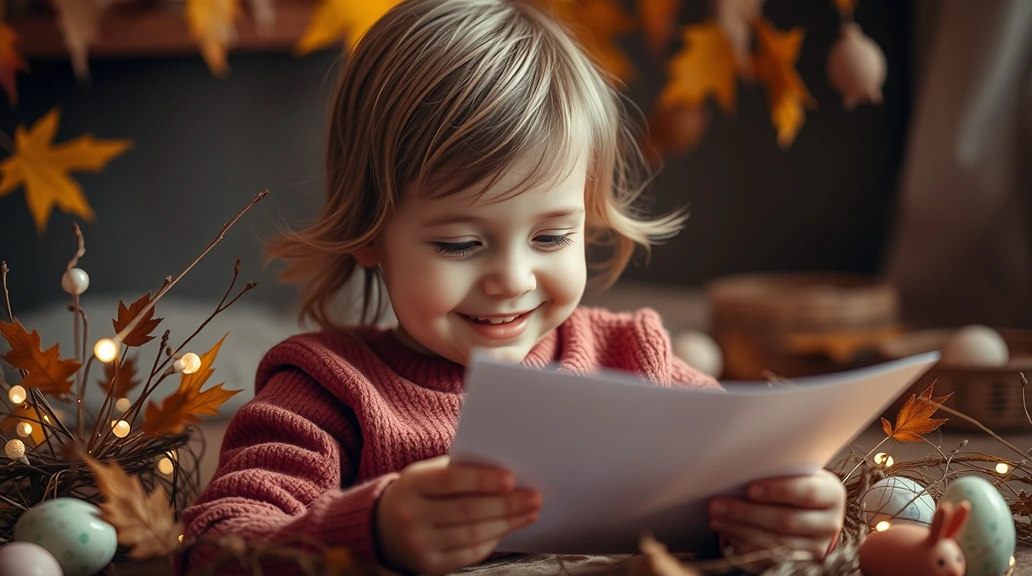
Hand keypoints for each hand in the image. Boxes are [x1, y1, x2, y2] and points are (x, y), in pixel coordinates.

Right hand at [375, 456, 540, 574]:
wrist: (383, 527)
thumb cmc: (418, 492)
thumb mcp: (427, 474)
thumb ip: (459, 471)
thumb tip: (506, 476)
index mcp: (411, 485)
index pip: (450, 480)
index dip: (482, 480)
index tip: (511, 478)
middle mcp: (410, 517)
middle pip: (466, 510)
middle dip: (506, 505)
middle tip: (534, 497)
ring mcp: (418, 545)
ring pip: (472, 535)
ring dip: (507, 523)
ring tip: (530, 512)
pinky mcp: (428, 566)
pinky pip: (469, 554)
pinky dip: (493, 540)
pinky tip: (508, 528)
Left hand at [708, 469, 844, 568]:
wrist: (812, 511)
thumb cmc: (796, 483)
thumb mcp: (796, 472)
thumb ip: (779, 470)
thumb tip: (740, 466)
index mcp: (831, 494)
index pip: (808, 492)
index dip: (779, 491)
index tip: (749, 488)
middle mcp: (829, 523)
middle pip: (787, 521)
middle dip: (747, 513)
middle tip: (717, 504)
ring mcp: (816, 547)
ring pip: (777, 543)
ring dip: (740, 530)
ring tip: (716, 518)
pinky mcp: (802, 563)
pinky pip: (771, 558)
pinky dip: (745, 545)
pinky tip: (727, 532)